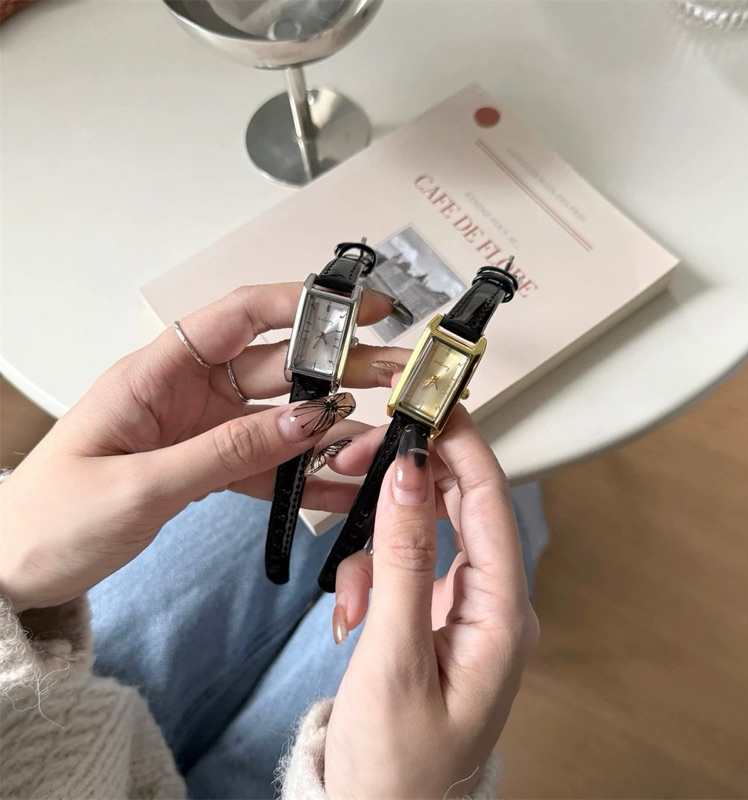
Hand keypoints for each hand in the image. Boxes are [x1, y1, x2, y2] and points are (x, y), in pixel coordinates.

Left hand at [0, 283, 406, 610]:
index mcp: (157, 373)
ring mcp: (202, 431)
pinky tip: (341, 483)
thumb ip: (227, 451)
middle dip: (339, 366)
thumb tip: (307, 420)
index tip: (359, 307)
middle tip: (395, 371)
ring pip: (281, 418)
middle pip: (277, 367)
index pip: (241, 317)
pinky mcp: (208, 468)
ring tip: (382, 434)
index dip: (304, 304)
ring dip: (331, 426)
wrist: (13, 572)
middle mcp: (187, 392)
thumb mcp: (140, 483)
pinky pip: (267, 465)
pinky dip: (303, 476)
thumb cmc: (50, 518)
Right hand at [325, 407, 538, 798]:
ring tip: (355, 591)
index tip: (433, 404)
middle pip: (460, 508)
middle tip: (367, 456)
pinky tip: (356, 610)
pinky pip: (407, 567)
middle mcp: (492, 604)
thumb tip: (410, 476)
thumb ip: (403, 558)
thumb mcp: (395, 655)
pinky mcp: (434, 617)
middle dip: (413, 480)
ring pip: (425, 536)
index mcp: (502, 613)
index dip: (464, 446)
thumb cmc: (399, 763)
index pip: (489, 502)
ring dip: (383, 541)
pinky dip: (375, 573)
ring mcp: (463, 610)